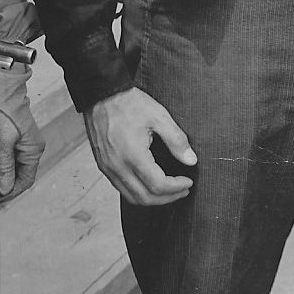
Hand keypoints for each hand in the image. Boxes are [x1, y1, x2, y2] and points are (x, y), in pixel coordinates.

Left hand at [0, 66, 43, 202]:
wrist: (2, 88)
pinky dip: (0, 167)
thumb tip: (5, 188)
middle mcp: (31, 148)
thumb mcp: (3, 143)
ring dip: (2, 177)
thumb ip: (5, 167)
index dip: (11, 193)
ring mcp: (23, 142)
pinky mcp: (14, 137)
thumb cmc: (4, 112)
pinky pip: (9, 158)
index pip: (26, 180)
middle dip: (6, 187)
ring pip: (14, 167)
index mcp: (33, 150)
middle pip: (20, 175)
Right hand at [85, 86, 194, 205]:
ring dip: (153, 199)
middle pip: (145, 198)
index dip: (176, 188)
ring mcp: (108, 168)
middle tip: (183, 190)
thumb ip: (177, 140)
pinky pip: (122, 189)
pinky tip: (150, 184)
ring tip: (169, 191)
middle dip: (168, 198)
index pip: (158, 185)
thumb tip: (191, 160)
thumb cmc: (129, 103)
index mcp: (133, 155)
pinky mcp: (103, 166)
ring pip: (132, 197)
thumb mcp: (159, 116)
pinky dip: (138, 192)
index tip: (188, 181)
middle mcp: (117, 166)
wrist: (101, 95)